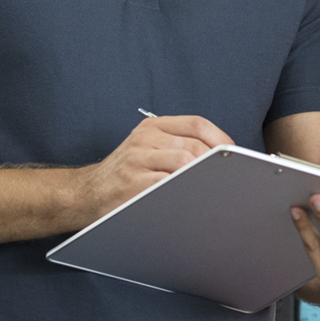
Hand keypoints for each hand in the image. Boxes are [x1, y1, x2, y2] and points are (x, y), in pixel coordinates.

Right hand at [73, 115, 231, 219]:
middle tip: (224, 177)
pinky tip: (190, 196)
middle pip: (194, 145)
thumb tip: (220, 155)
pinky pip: (168, 184)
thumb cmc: (126, 174)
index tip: (232, 154)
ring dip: (201, 176)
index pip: (197, 124)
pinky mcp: (133, 182)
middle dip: (214, 163)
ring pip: (184, 162)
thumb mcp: (148, 148)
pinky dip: (185, 189)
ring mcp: (137, 159)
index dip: (221, 138)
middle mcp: (144, 139)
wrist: (87, 193)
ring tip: (209, 187)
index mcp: (153, 127)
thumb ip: (178, 145)